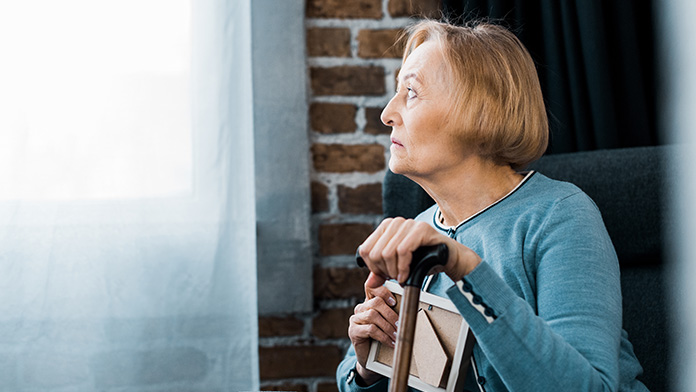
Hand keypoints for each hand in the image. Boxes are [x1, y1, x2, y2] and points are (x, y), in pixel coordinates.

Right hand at [348, 277, 398, 384]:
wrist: (371, 359)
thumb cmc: (381, 339)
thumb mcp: (388, 324)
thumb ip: (392, 314)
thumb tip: (409, 310)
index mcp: (369, 303)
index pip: (372, 289)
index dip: (383, 291)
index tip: (394, 301)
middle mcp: (360, 309)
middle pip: (375, 303)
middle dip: (391, 314)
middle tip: (401, 325)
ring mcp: (355, 319)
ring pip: (373, 315)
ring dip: (388, 327)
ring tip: (397, 336)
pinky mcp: (353, 331)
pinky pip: (370, 329)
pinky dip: (383, 336)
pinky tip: (390, 342)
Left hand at [358, 217, 480, 289]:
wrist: (447, 259)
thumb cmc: (423, 260)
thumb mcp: (397, 267)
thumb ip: (382, 273)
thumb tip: (369, 283)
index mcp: (385, 227)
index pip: (365, 250)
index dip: (373, 268)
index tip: (386, 275)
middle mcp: (395, 222)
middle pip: (375, 253)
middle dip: (385, 271)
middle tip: (397, 277)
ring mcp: (408, 223)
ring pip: (388, 252)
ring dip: (394, 271)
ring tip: (403, 276)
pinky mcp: (421, 228)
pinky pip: (403, 251)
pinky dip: (403, 267)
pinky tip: (407, 274)